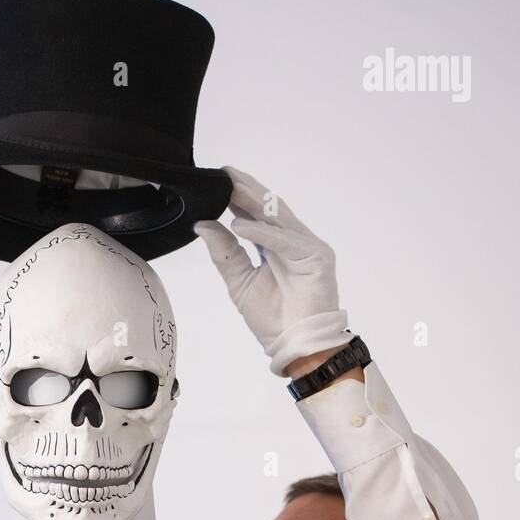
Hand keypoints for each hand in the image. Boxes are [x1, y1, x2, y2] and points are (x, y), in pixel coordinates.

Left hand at [193, 166, 349, 376]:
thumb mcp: (239, 282)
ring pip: (278, 218)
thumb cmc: (273, 319)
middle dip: (245, 190)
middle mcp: (293, 241)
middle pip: (268, 209)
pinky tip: (240, 224)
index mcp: (276, 246)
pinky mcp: (318, 258)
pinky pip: (285, 241)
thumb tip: (202, 224)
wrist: (295, 347)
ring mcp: (307, 247)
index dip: (237, 197)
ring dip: (253, 201)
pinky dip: (263, 233)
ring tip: (230, 186)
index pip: (256, 215)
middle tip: (223, 173)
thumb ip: (224, 253)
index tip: (217, 180)